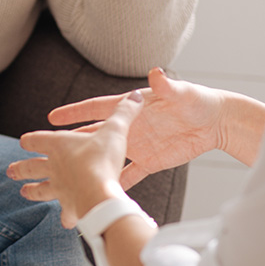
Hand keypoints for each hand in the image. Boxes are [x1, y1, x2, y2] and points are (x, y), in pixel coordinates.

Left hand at [9, 91, 143, 227]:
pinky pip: (66, 212)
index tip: (23, 141)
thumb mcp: (115, 131)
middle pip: (32, 167)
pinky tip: (66, 222)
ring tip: (23, 193)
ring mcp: (59, 188)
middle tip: (10, 171)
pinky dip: (66, 216)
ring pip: (41, 190)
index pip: (37, 139)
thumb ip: (123, 114)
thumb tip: (136, 95)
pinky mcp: (70, 206)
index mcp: (59, 145)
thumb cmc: (102, 158)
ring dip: (33, 191)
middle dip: (21, 168)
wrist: (99, 192)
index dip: (31, 140)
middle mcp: (54, 167)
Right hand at [47, 68, 223, 188]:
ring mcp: (138, 146)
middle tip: (48, 150)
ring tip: (68, 176)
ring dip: (90, 164)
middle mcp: (129, 127)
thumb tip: (156, 72)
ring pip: (107, 156)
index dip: (74, 113)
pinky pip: (129, 175)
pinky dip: (117, 183)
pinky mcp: (150, 162)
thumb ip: (166, 86)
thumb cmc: (198, 101)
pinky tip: (102, 193)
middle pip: (94, 135)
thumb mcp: (181, 93)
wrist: (216, 123)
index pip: (97, 109)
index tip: (52, 118)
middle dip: (72, 142)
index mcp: (131, 108)